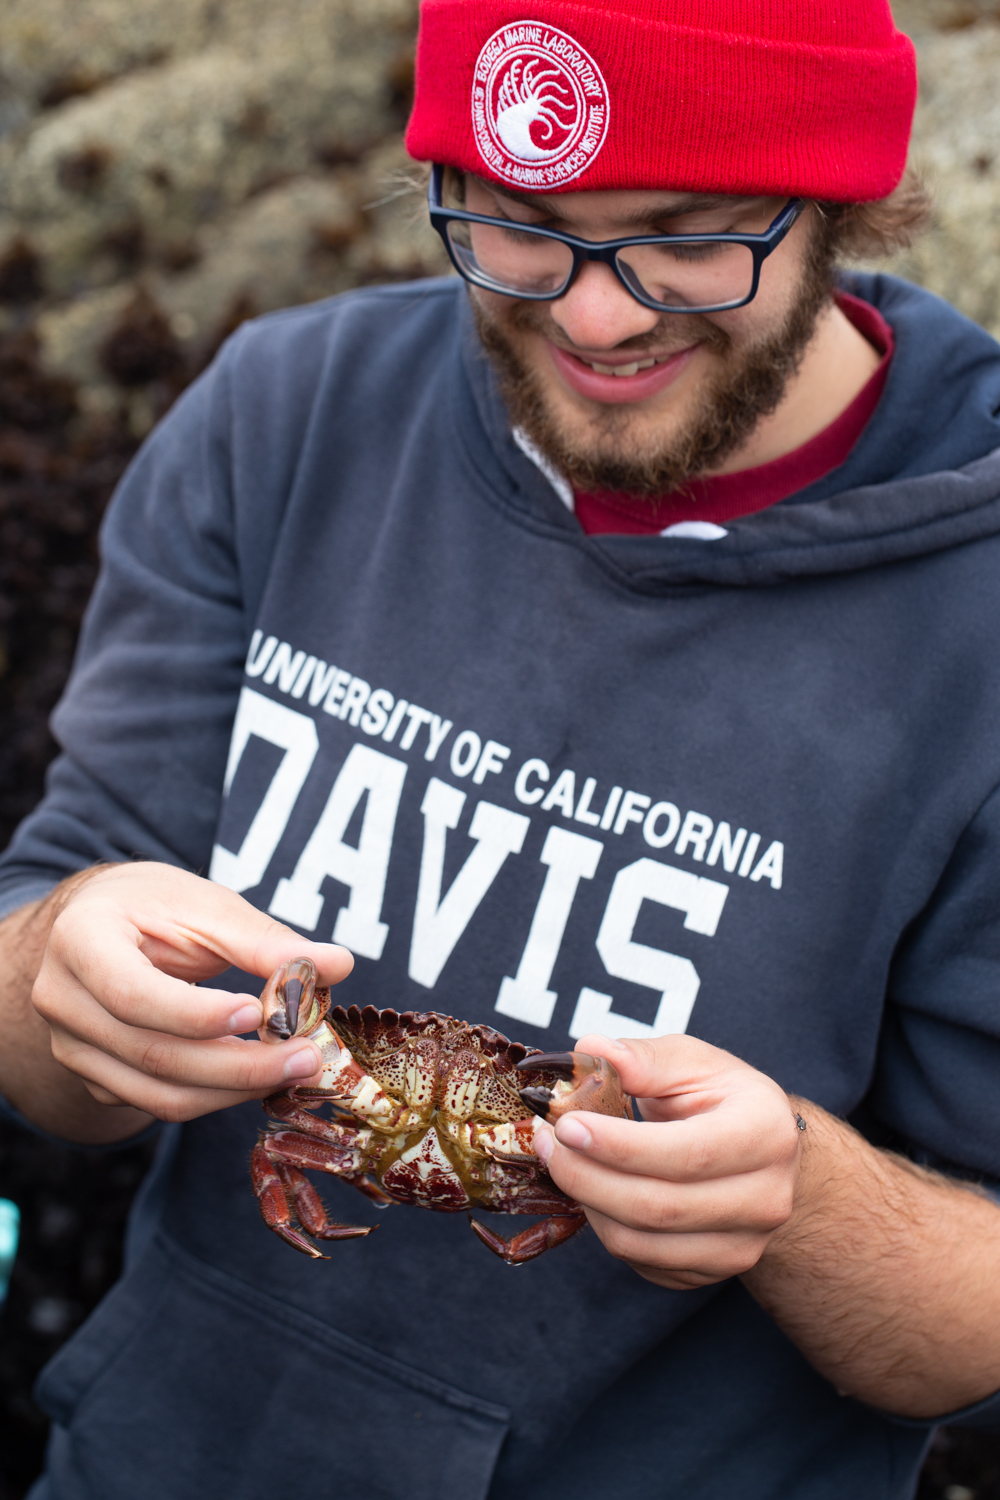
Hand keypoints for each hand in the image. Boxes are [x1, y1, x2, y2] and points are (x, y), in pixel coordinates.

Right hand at [30, 862, 351, 1124]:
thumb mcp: (209, 906)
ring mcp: (72, 1047)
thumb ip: (267, 942)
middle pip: (152, 1054)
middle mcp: (63, 1000)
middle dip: (238, 1065)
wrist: (103, 922)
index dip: (196, 1014)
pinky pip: (159, 1102)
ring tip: (295, 1068)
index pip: (131, 993)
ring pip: (158, 1094)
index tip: (259, 1013)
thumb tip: (339, 964)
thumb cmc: (157, 905)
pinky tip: (259, 1074)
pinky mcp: (95, 1077)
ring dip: (234, 1090)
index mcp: (81, 940)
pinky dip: (216, 1096)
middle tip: (307, 1057)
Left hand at [532, 1033, 801, 1288]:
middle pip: (658, 1207)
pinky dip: (603, 1225)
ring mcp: (741, 1246)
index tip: (565, 1125)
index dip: (618, 1146)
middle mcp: (765, 1199)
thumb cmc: (721, 1098)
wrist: (758, 1152)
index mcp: (765, 1134)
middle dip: (586, 1176)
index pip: (687, 1154)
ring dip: (586, 1202)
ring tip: (560, 1160)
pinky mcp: (710, 1272)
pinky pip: (639, 1261)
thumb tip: (589, 1051)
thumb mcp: (692, 1061)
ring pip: (640, 1243)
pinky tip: (593, 1188)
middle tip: (544, 1141)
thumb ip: (642, 1059)